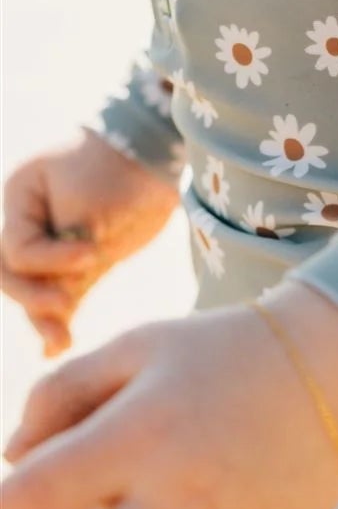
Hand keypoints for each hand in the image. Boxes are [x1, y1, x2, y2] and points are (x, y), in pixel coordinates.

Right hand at [0, 131, 180, 357]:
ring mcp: (52, 245)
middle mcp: (28, 224)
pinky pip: (62, 296)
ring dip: (45, 317)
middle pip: (13, 274)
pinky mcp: (80, 264)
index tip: (92, 253)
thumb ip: (70, 255)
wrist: (153, 159)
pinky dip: (60, 319)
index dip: (50, 259)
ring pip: (36, 289)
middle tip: (63, 309)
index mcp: (19, 200)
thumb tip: (59, 305)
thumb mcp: (89, 206)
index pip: (18, 248)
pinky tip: (57, 349)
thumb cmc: (118, 171)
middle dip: (34, 297)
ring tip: (62, 343)